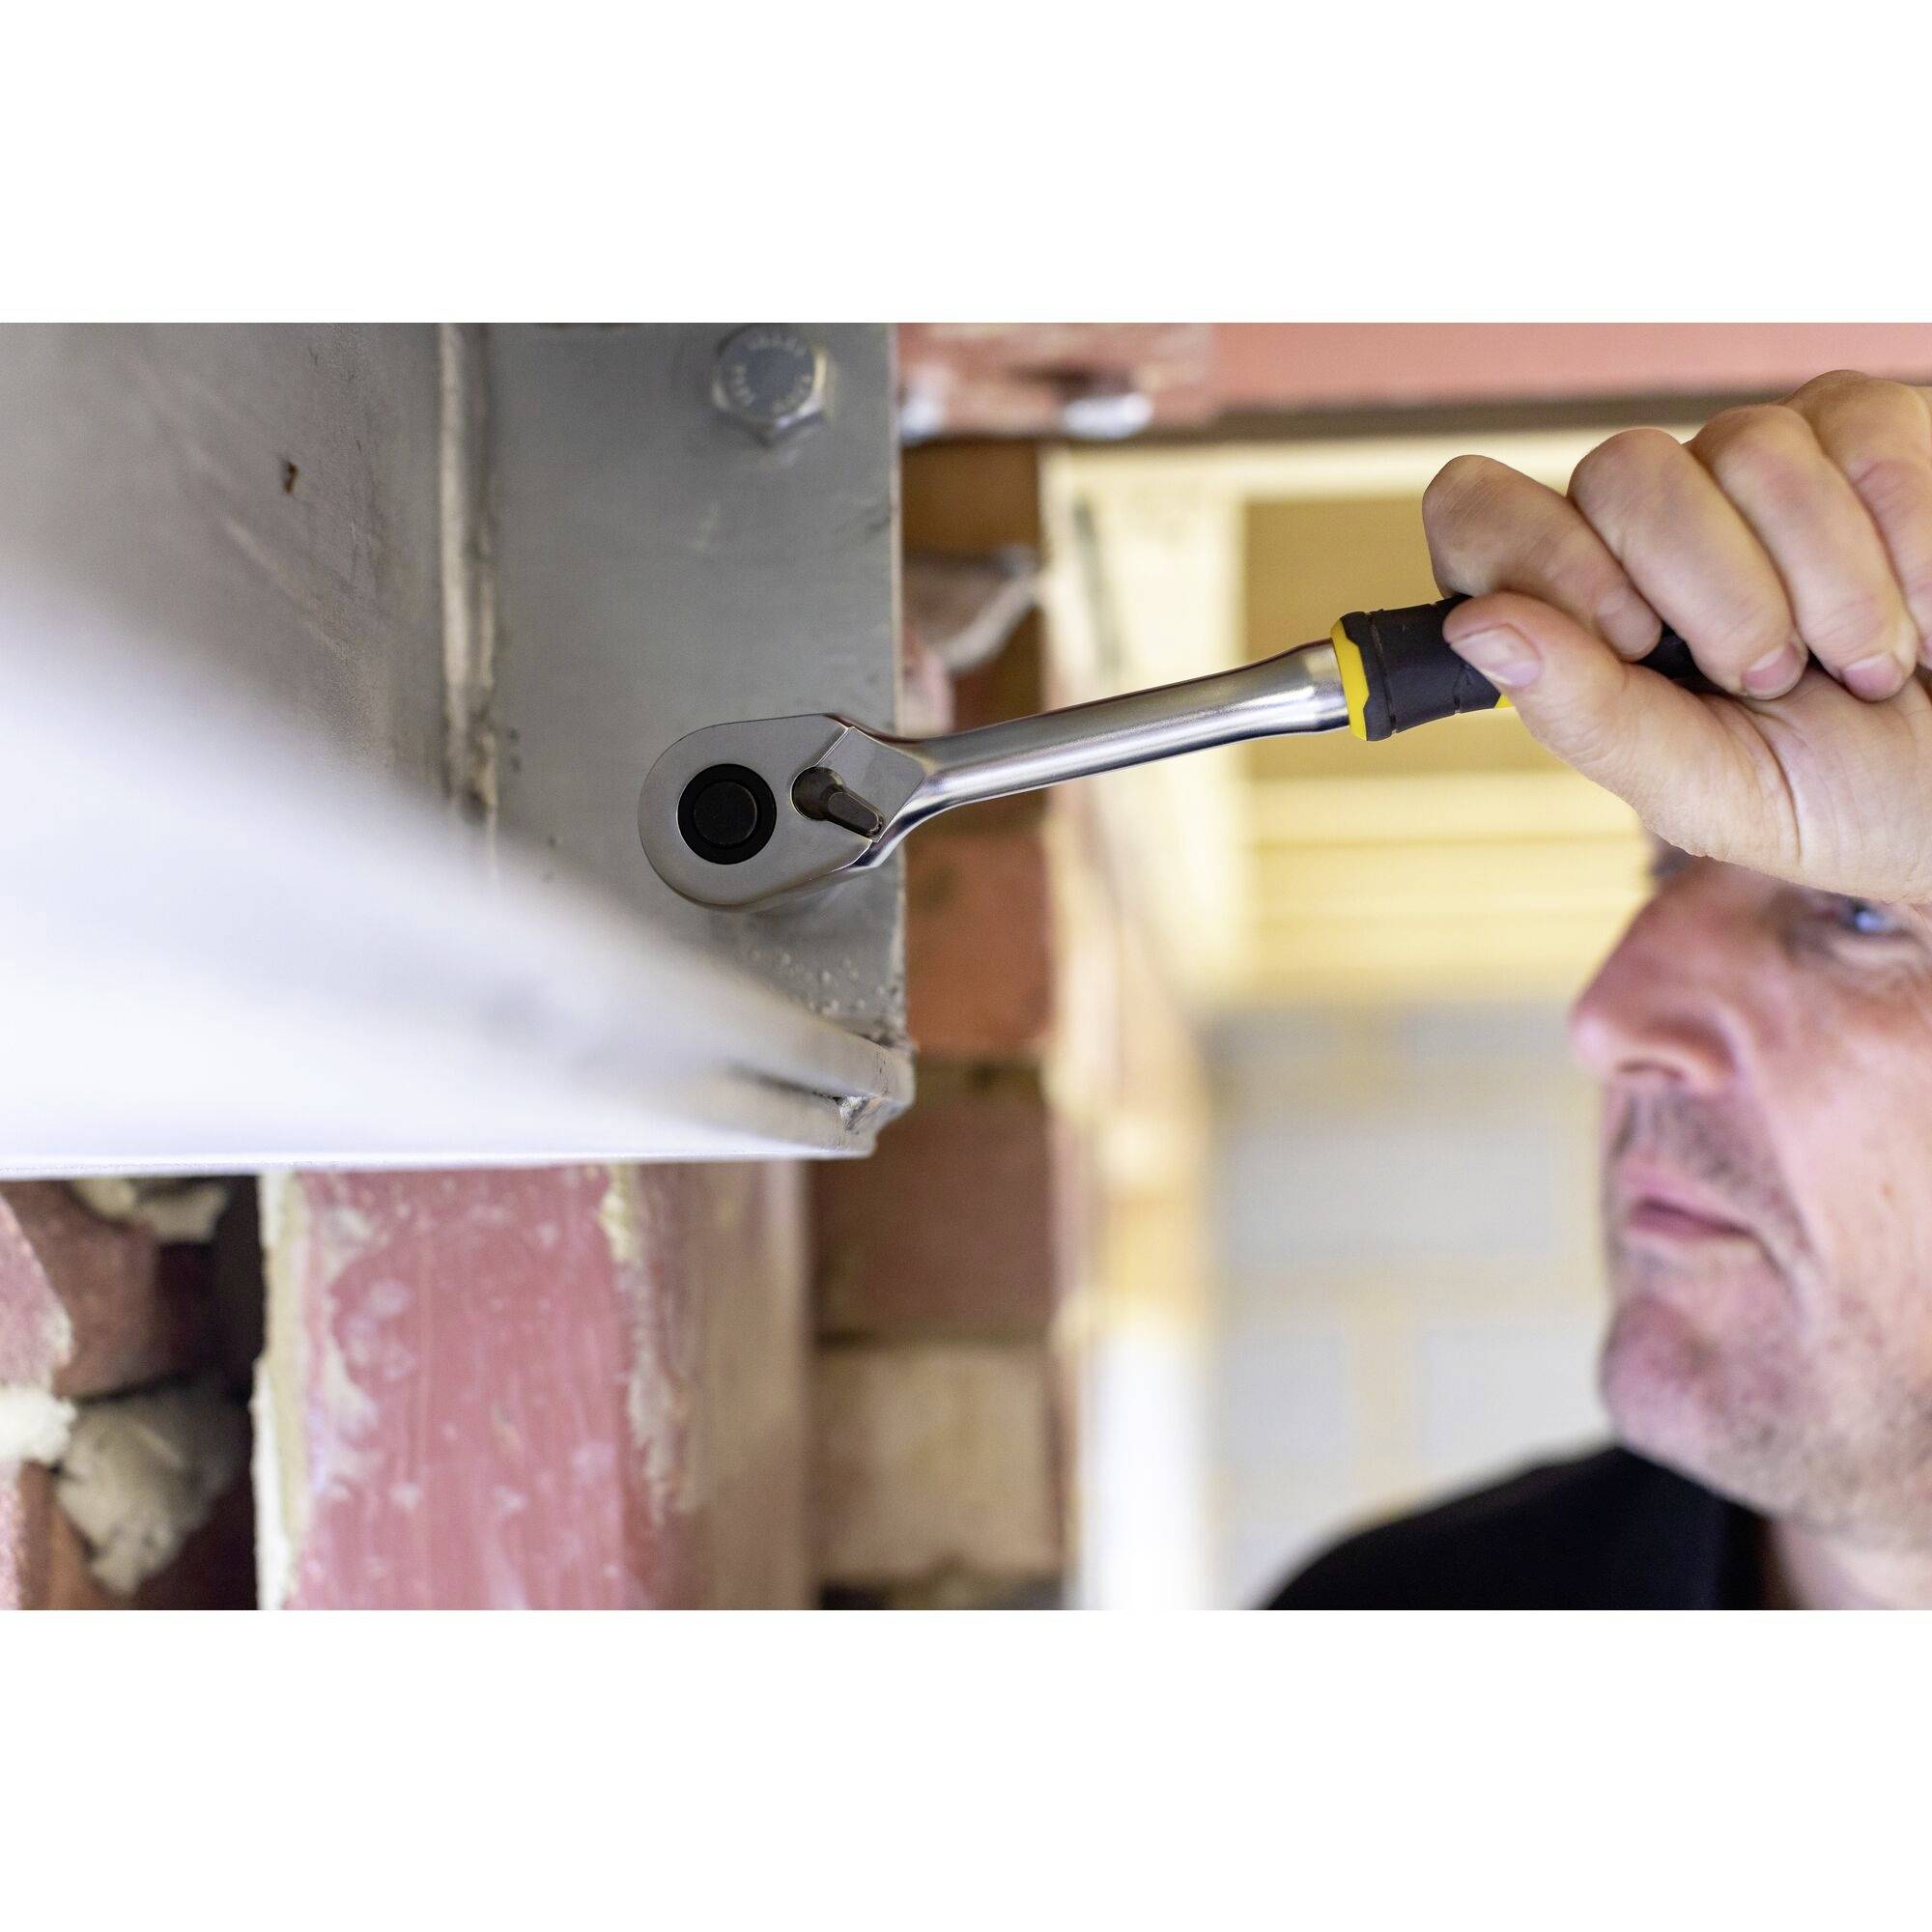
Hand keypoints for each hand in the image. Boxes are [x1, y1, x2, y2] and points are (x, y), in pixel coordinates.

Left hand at [1423, 371, 1931, 903]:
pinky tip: (1924, 611)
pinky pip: (1863, 433)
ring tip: (1863, 666)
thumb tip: (1476, 626)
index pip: (1476, 510)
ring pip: (1747, 445)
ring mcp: (1754, 466)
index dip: (1537, 556)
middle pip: (1620, 471)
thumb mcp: (1705, 789)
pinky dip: (1908, 543)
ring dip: (1825, 585)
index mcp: (1579, 608)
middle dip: (1711, 592)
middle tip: (1771, 678)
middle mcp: (1649, 523)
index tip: (1628, 637)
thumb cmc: (1836, 798)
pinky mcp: (1866, 429)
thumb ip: (1587, 714)